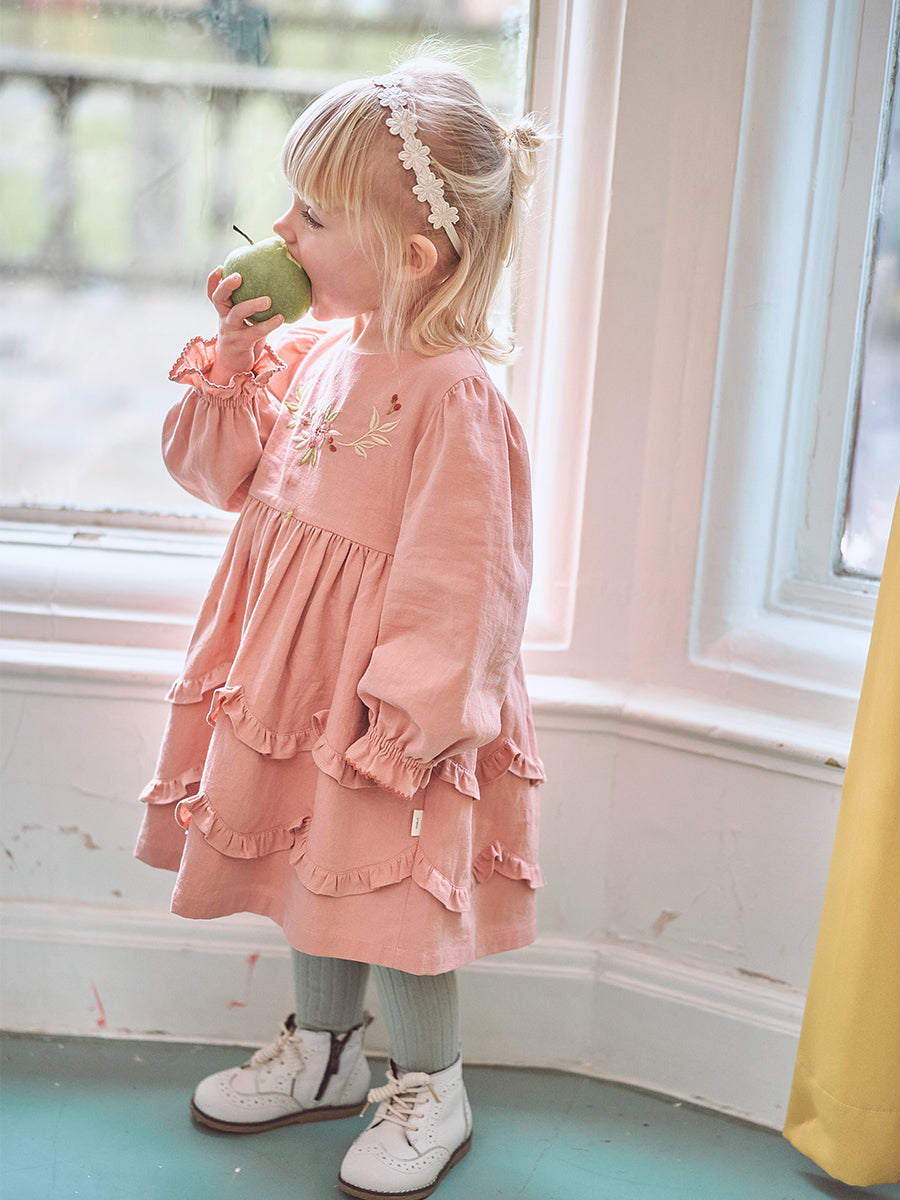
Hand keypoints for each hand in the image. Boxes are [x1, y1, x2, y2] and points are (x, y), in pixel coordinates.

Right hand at [206, 267, 283, 384]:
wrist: (235, 368)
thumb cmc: (244, 340)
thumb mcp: (246, 323)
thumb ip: (255, 309)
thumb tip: (278, 289)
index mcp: (224, 312)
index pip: (214, 293)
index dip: (214, 280)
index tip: (221, 266)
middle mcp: (224, 319)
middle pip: (219, 298)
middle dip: (226, 285)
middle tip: (239, 276)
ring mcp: (231, 331)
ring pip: (237, 313)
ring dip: (252, 304)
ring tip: (268, 300)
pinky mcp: (241, 343)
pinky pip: (255, 331)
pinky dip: (269, 324)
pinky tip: (281, 318)